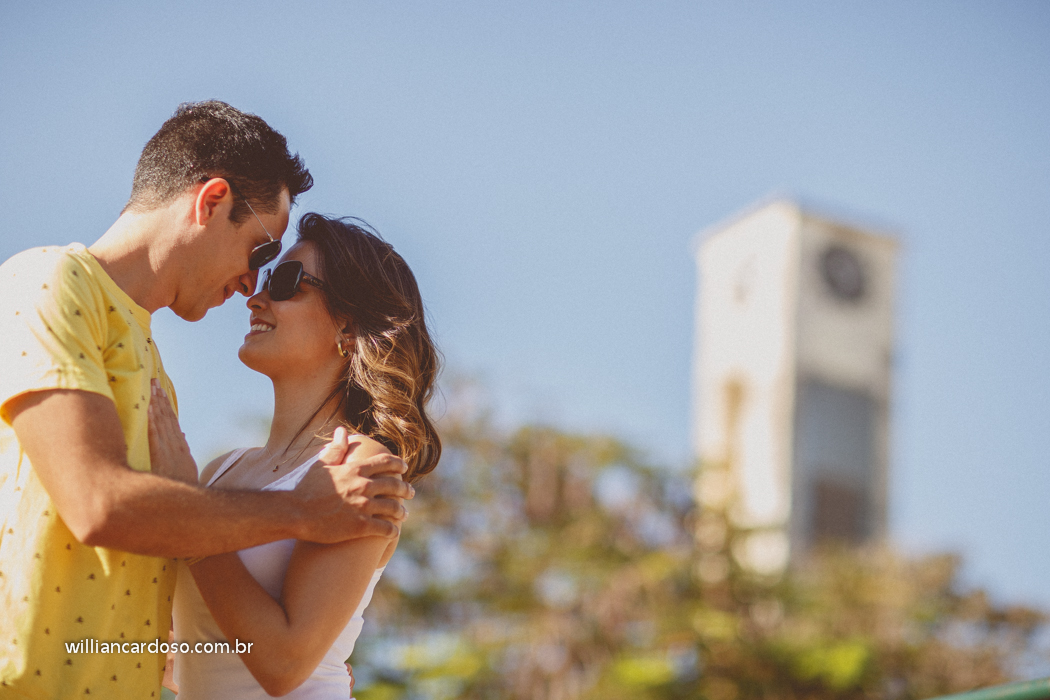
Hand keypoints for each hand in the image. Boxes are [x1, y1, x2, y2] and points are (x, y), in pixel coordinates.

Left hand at [148, 379, 198, 484]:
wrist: (185, 504)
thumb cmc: (181, 490)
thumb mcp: (186, 469)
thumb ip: (183, 450)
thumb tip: (182, 433)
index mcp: (181, 448)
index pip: (173, 422)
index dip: (166, 405)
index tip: (161, 391)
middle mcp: (176, 445)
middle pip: (167, 417)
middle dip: (161, 398)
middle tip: (154, 380)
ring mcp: (169, 450)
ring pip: (162, 422)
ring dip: (157, 403)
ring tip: (152, 387)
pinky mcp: (161, 456)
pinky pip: (156, 435)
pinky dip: (154, 420)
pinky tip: (150, 407)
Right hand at [293, 427, 413, 541]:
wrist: (293, 513)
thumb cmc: (303, 488)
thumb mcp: (320, 465)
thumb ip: (334, 449)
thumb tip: (341, 431)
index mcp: (355, 469)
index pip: (385, 463)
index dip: (397, 465)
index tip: (404, 468)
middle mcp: (363, 486)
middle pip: (394, 486)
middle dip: (405, 489)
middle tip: (410, 492)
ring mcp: (363, 506)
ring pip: (393, 508)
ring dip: (401, 511)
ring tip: (404, 514)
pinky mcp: (359, 526)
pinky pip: (384, 528)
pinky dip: (392, 530)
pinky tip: (394, 531)